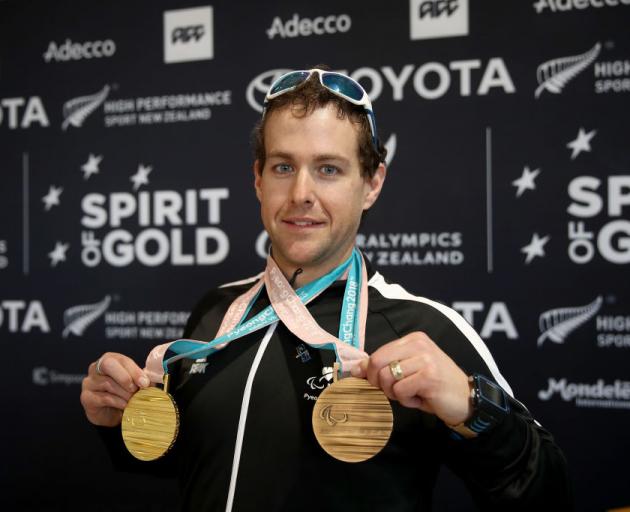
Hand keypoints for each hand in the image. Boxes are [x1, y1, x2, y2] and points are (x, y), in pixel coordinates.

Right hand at [80, 352, 150, 426]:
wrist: (109, 412)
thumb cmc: (122, 393)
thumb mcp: (134, 383)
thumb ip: (142, 379)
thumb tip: (151, 381)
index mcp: (109, 359)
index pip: (121, 360)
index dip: (134, 371)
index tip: (145, 382)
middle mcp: (96, 368)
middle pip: (108, 365)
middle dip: (125, 377)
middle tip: (135, 389)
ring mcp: (89, 382)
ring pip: (108, 384)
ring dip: (124, 393)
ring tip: (133, 400)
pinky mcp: (86, 397)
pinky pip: (104, 398)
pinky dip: (118, 402)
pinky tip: (125, 406)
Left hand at [351, 332, 472, 425]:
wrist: (466, 399)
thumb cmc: (435, 386)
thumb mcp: (409, 371)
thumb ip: (385, 366)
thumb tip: (356, 368)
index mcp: (413, 339)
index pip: (377, 353)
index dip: (371, 372)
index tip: (376, 383)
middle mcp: (419, 345)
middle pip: (377, 363)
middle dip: (380, 383)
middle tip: (394, 392)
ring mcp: (425, 359)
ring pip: (387, 378)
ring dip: (395, 394)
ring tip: (411, 394)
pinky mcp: (429, 376)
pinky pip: (400, 391)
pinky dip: (406, 401)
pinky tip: (420, 399)